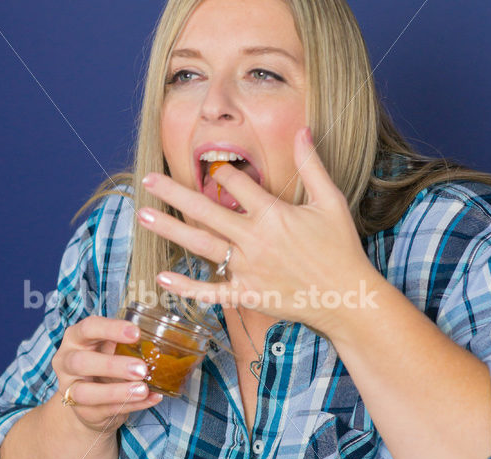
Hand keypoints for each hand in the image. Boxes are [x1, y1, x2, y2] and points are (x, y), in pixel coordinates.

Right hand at [51, 316, 161, 432]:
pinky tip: (150, 398)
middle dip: (112, 365)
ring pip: (86, 393)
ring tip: (143, 390)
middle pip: (81, 362)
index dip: (111, 329)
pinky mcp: (83, 412)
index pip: (88, 328)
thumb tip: (159, 342)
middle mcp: (67, 363)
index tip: (136, 333)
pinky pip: (106, 410)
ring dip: (117, 392)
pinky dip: (132, 405)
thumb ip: (125, 342)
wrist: (87, 398)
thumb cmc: (101, 362)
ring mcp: (71, 389)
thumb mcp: (108, 346)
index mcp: (76, 338)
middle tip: (142, 368)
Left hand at [138, 127, 376, 335]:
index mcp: (272, 213)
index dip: (223, 171)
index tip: (214, 167)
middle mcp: (253, 239)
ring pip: (201, 245)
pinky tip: (162, 278)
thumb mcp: (330, 201)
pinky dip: (185, 288)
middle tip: (148, 180)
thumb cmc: (340, 248)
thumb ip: (312, 165)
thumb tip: (303, 129)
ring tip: (143, 217)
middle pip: (206, 209)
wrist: (347, 297)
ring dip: (170, 230)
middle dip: (174, 192)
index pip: (236, 183)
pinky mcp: (246, 294)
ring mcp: (246, 268)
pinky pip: (210, 292)